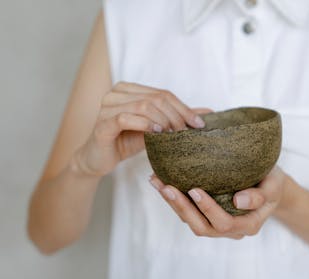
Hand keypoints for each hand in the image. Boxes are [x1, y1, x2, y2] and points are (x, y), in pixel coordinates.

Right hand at [73, 81, 209, 176]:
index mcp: (128, 89)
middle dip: (176, 115)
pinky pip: (126, 118)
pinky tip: (156, 133)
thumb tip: (209, 112)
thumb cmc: (127, 141)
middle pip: (156, 98)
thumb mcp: (156, 128)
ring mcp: (106, 106)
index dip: (183, 108)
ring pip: (143, 106)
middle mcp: (116, 93)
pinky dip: (145, 124)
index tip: (199, 124)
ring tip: (174, 134)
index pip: (163, 94)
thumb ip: (177, 117)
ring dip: (163, 120)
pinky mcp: (102, 124)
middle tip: (187, 132)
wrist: (100, 159)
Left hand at [150, 167, 286, 238]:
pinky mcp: (207, 215)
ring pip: (191, 221)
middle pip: (202, 227)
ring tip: (157, 182)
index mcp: (248, 225)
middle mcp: (231, 229)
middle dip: (182, 208)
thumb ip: (260, 195)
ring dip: (172, 203)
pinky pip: (188, 212)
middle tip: (166, 187)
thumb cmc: (272, 182)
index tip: (194, 189)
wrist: (270, 183)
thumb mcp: (274, 186)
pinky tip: (161, 181)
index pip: (224, 223)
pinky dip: (173, 198)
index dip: (208, 209)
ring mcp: (217, 223)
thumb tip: (239, 200)